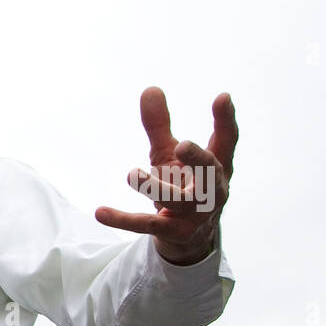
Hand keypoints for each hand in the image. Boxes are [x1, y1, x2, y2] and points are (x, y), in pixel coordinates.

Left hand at [96, 87, 237, 265]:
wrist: (187, 236)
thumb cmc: (182, 186)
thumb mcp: (169, 156)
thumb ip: (159, 126)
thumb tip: (150, 88)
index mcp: (216, 167)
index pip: (226, 142)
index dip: (226, 121)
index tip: (222, 97)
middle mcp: (212, 190)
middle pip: (210, 173)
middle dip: (198, 160)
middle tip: (181, 145)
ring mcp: (195, 214)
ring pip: (178, 200)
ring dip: (154, 187)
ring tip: (132, 174)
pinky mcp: (174, 232)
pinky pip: (146, 226)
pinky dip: (123, 220)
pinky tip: (99, 212)